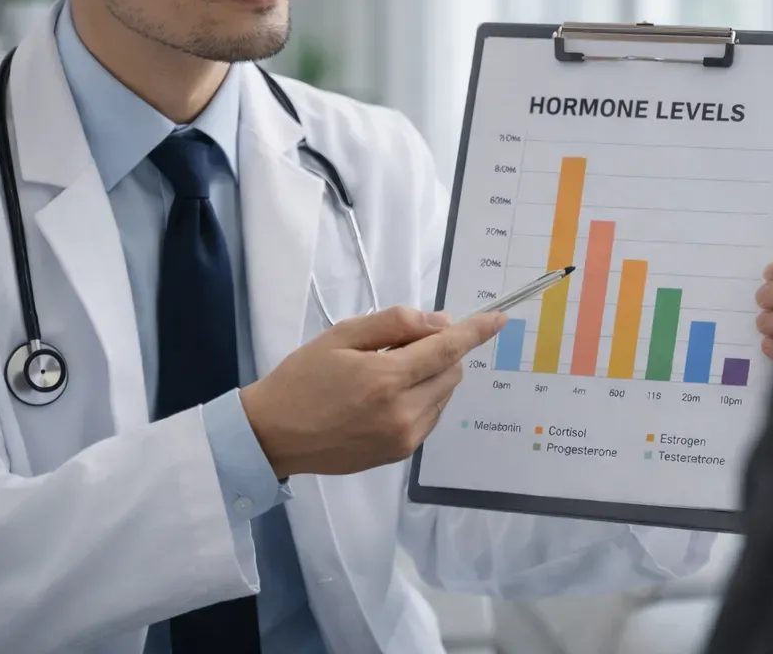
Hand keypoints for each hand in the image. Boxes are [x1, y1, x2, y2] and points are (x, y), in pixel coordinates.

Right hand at [239, 306, 507, 477]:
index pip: (446, 350)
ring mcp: (404, 439)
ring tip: (387, 373)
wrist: (274, 435)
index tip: (499, 318)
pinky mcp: (400, 455)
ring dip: (432, 376)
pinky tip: (388, 396)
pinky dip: (422, 398)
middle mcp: (403, 413)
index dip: (476, 332)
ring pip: (444, 395)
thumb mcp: (341, 335)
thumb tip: (441, 323)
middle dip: (440, 351)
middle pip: (451, 372)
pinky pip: (430, 416)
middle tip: (399, 345)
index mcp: (386, 379)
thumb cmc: (303, 378)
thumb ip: (394, 324)